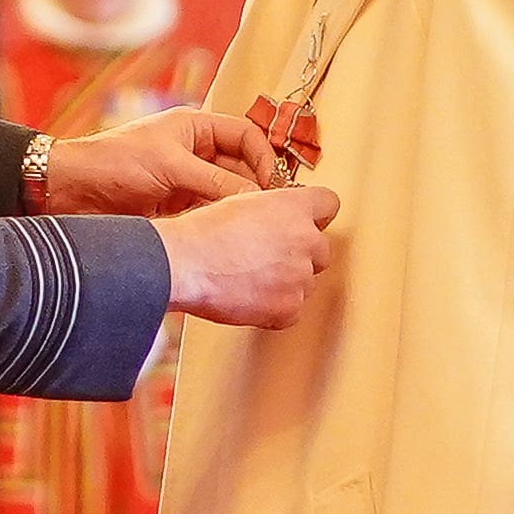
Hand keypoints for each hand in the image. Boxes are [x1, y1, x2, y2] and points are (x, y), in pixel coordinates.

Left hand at [41, 108, 280, 216]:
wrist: (71, 190)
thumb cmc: (114, 162)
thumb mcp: (172, 167)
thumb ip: (216, 182)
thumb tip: (257, 200)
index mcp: (195, 127)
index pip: (247, 137)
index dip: (265, 158)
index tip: (274, 187)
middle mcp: (194, 152)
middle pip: (241, 168)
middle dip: (255, 189)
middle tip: (270, 214)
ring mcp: (185, 180)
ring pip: (226, 195)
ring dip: (237, 209)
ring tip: (252, 228)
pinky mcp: (174, 208)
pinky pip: (207, 214)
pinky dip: (218, 224)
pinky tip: (226, 237)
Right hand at [157, 184, 338, 327]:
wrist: (184, 264)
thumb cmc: (202, 233)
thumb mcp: (241, 202)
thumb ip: (272, 211)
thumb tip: (279, 221)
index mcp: (294, 207)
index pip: (329, 205)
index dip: (314, 216)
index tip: (303, 224)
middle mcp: (305, 240)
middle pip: (321, 251)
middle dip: (300, 255)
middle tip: (267, 258)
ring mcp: (299, 276)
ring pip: (306, 283)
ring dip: (286, 283)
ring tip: (250, 279)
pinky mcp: (288, 307)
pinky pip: (292, 311)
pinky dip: (274, 309)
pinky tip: (249, 298)